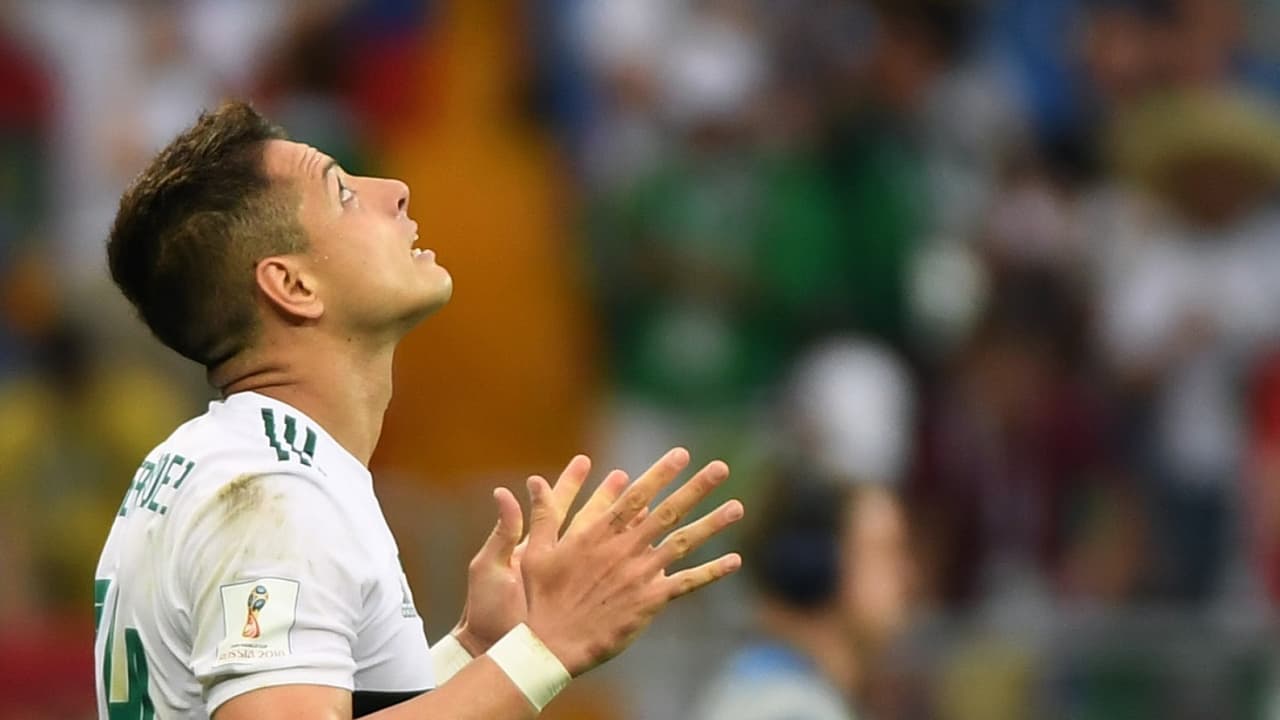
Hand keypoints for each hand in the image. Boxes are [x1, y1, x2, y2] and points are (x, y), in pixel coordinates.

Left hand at [454, 455, 628, 654]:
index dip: (570, 484)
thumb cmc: (488, 610)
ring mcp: (575, 578)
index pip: (558, 507)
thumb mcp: (490, 567)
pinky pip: (616, 578)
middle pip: (589, 519)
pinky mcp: (589, 601)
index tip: (584, 460)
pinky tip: (656, 555)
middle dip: (607, 497)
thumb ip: (504, 530)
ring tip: (648, 503)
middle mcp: (559, 558)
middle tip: (626, 474)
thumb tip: (503, 491)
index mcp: (537, 546)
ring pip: (607, 544)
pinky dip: (635, 565)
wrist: (498, 651)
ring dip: (626, 524)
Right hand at [520, 447, 743, 675]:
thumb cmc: (541, 597)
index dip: (660, 474)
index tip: (681, 454)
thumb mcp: (536, 550)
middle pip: (667, 512)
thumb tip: (535, 481)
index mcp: (599, 534)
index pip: (637, 496)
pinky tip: (734, 561)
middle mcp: (625, 549)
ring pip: (683, 543)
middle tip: (720, 468)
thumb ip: (543, 514)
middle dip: (695, 488)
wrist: (551, 644)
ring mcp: (640, 574)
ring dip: (712, 524)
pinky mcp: (649, 601)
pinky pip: (686, 583)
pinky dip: (711, 572)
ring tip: (737, 506)